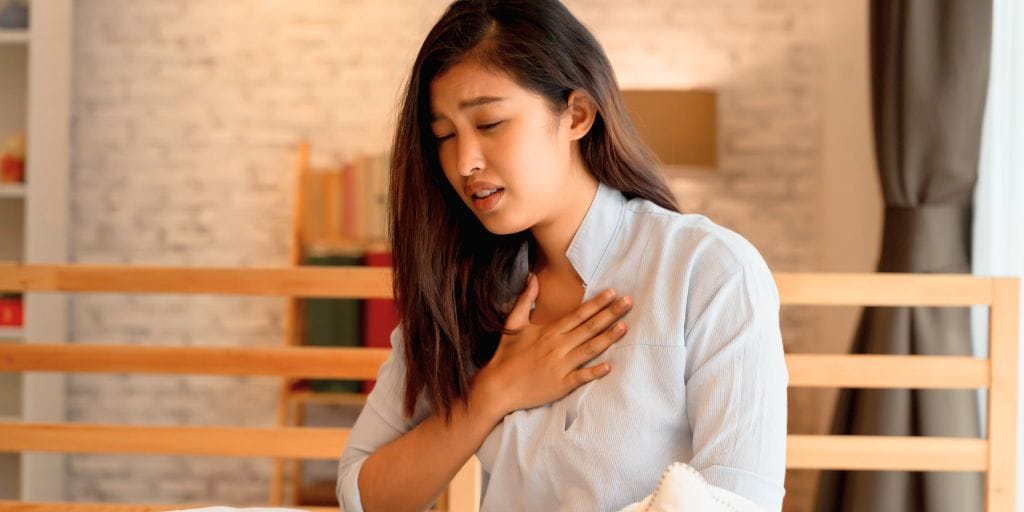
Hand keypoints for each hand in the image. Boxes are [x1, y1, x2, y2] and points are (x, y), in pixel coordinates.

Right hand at [470, 272, 632, 417]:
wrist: (497, 387)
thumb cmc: (506, 355)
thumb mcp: (513, 324)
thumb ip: (525, 300)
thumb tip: (532, 277)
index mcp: (549, 332)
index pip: (579, 314)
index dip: (597, 303)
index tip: (613, 293)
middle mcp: (558, 346)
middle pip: (589, 328)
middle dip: (611, 314)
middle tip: (629, 303)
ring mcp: (560, 366)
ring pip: (590, 349)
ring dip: (608, 338)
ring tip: (625, 327)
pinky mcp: (560, 385)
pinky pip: (581, 378)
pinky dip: (595, 372)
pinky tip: (609, 367)